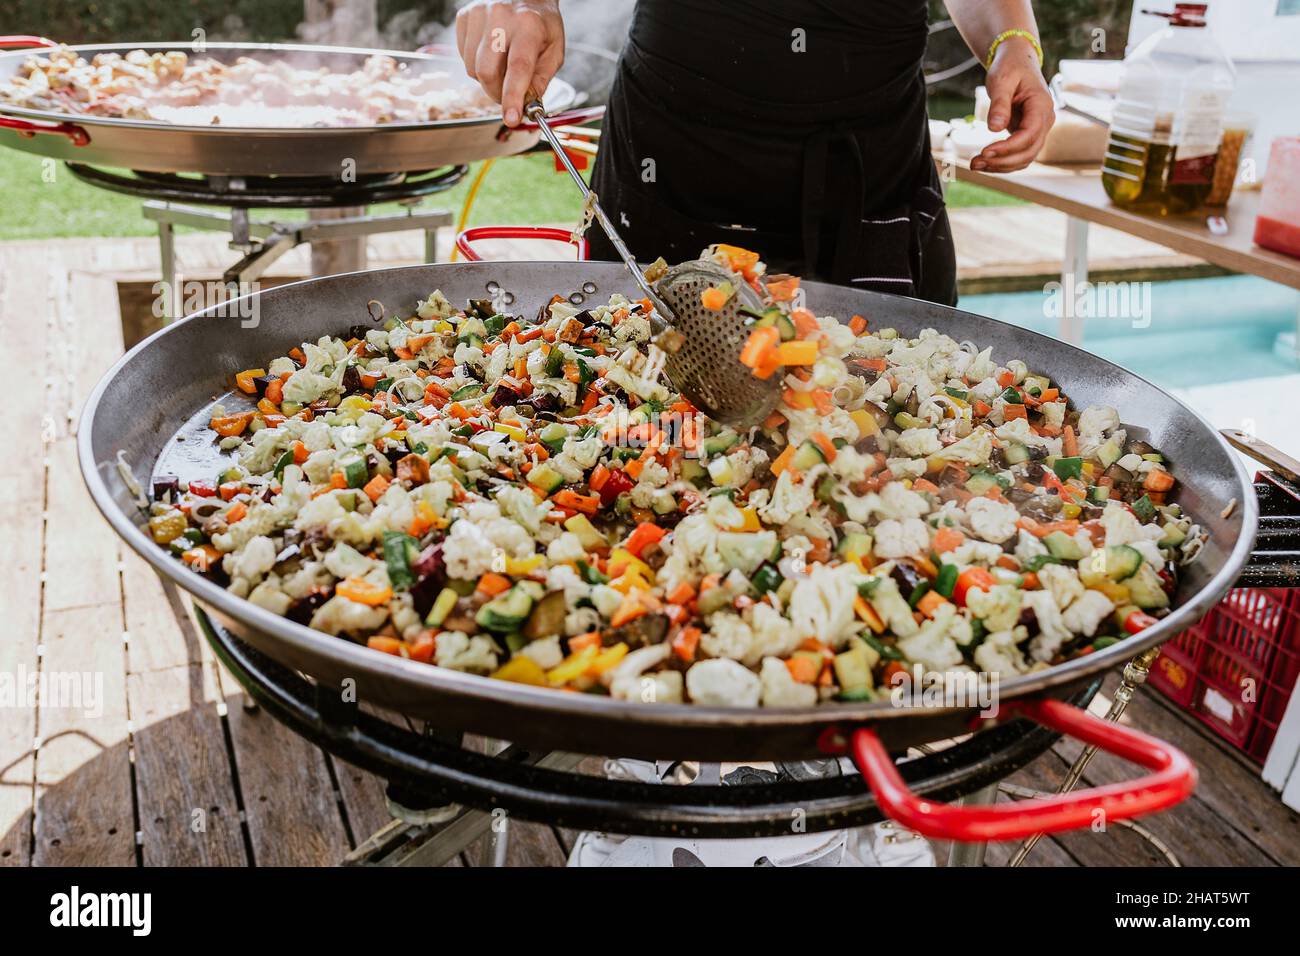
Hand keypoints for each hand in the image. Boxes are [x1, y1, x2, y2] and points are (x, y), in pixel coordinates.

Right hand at [456, 0, 564, 126]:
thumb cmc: (542, 26)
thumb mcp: (553, 52)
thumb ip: (540, 82)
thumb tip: (526, 108)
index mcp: (530, 26)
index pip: (518, 68)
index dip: (512, 97)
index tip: (511, 118)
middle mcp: (502, 16)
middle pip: (487, 71)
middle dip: (496, 93)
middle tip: (507, 97)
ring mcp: (480, 14)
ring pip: (472, 67)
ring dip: (486, 79)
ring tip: (501, 68)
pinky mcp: (466, 15)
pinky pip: (462, 55)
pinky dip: (475, 63)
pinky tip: (490, 53)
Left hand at [972, 37, 1054, 172]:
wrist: (1017, 62)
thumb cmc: (1010, 67)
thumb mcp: (1002, 80)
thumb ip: (999, 104)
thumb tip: (994, 128)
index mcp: (1042, 105)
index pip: (1029, 134)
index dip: (1008, 147)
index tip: (985, 152)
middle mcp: (1044, 120)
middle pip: (1028, 151)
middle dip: (1002, 161)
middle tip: (974, 163)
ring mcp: (1038, 129)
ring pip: (1025, 158)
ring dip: (1001, 166)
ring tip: (975, 164)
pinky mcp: (1028, 135)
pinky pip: (1019, 155)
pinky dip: (1002, 163)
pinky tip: (984, 162)